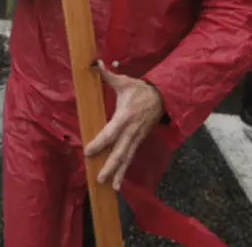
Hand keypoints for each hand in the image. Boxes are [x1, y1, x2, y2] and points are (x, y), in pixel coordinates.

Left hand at [84, 60, 163, 190]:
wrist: (163, 96)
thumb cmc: (140, 89)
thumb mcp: (124, 81)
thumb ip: (107, 75)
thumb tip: (93, 64)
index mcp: (125, 116)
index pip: (110, 132)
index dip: (100, 143)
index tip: (88, 151)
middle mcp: (131, 130)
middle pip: (120, 151)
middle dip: (110, 165)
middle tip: (98, 178)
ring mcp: (136, 137)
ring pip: (126, 157)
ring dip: (118, 173)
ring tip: (109, 187)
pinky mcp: (139, 141)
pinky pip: (131, 157)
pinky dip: (124, 170)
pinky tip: (117, 183)